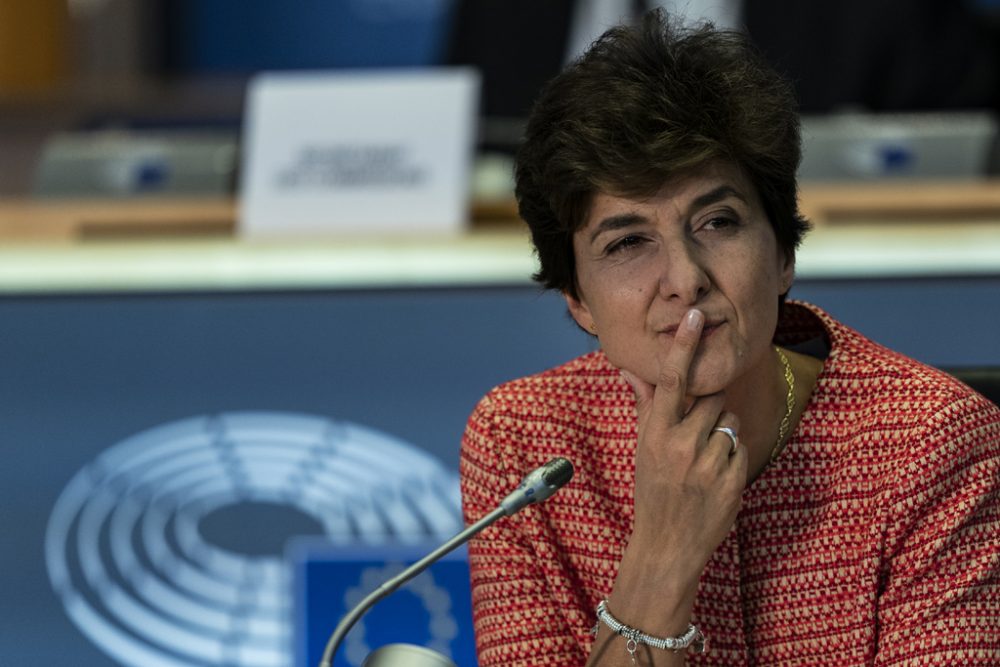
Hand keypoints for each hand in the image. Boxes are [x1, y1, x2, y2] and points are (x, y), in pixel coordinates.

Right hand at [617, 308, 747, 603]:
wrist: (666, 545)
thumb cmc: (653, 489)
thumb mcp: (643, 446)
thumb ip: (645, 404)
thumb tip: (631, 367)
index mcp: (655, 432)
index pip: (673, 379)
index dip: (685, 344)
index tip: (695, 313)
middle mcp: (680, 444)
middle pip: (714, 397)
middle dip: (710, 409)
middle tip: (695, 435)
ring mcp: (707, 463)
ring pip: (731, 421)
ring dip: (723, 433)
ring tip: (704, 459)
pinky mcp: (731, 480)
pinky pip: (742, 448)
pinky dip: (732, 458)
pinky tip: (715, 477)